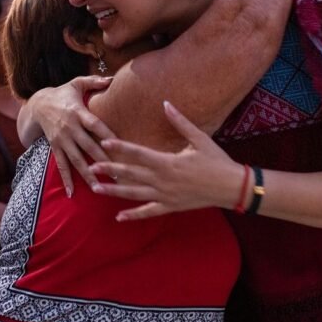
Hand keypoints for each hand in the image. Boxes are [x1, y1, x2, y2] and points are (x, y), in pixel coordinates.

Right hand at [22, 77, 115, 194]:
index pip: (95, 125)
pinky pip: (61, 165)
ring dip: (88, 174)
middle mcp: (70, 128)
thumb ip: (94, 81)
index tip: (120, 145)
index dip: (107, 134)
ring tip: (99, 188)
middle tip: (118, 174)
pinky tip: (72, 193)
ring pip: (76, 159)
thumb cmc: (63, 94)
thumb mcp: (76, 83)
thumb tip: (111, 79)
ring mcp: (62, 140)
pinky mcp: (55, 147)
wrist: (38, 104)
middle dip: (102, 161)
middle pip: (88, 146)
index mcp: (78, 112)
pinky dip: (66, 180)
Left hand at [89, 101, 240, 219]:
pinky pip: (149, 212)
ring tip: (96, 189)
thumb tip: (166, 104)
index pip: (138, 153)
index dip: (120, 147)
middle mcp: (163, 180)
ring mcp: (165, 195)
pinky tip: (119, 217)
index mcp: (168, 162)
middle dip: (109, 170)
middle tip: (90, 166)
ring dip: (114, 192)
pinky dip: (134, 215)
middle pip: (130, 174)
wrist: (231, 187)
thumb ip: (180, 122)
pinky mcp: (171, 206)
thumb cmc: (217, 160)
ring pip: (134, 194)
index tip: (104, 142)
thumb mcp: (199, 138)